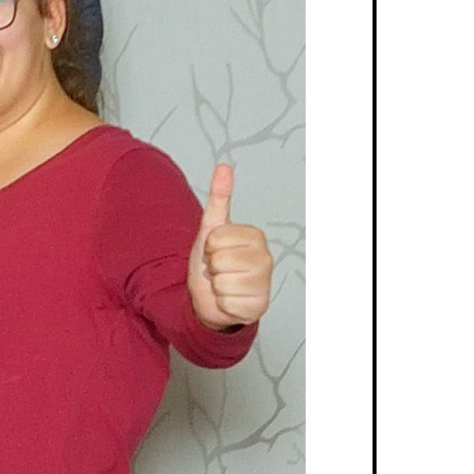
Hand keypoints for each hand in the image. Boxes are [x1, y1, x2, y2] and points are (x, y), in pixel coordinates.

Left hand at [188, 162, 275, 328]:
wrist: (211, 298)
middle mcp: (266, 258)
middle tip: (218, 270)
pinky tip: (230, 300)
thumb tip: (224, 166)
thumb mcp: (211, 230)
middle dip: (211, 267)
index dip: (208, 247)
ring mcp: (264, 283)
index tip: (215, 252)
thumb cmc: (213, 263)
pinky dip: (222, 304)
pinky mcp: (259, 306)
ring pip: (222, 282)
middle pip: (219, 259)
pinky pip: (227, 302)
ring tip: (223, 284)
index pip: (216, 238)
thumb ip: (219, 199)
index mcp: (255, 236)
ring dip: (216, 286)